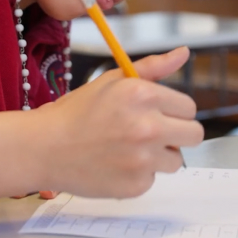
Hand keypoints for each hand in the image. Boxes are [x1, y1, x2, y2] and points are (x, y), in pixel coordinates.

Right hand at [34, 47, 202, 198]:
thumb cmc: (75, 112)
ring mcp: (143, 159)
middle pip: (194, 134)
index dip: (170, 110)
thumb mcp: (111, 81)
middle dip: (175, 133)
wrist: (44, 146)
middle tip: (147, 133)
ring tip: (125, 149)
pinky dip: (137, 174)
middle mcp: (148, 126)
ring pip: (176, 160)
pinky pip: (153, 178)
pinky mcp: (137, 184)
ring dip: (157, 156)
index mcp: (143, 95)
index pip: (188, 107)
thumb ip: (152, 68)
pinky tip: (113, 164)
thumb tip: (183, 53)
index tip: (153, 113)